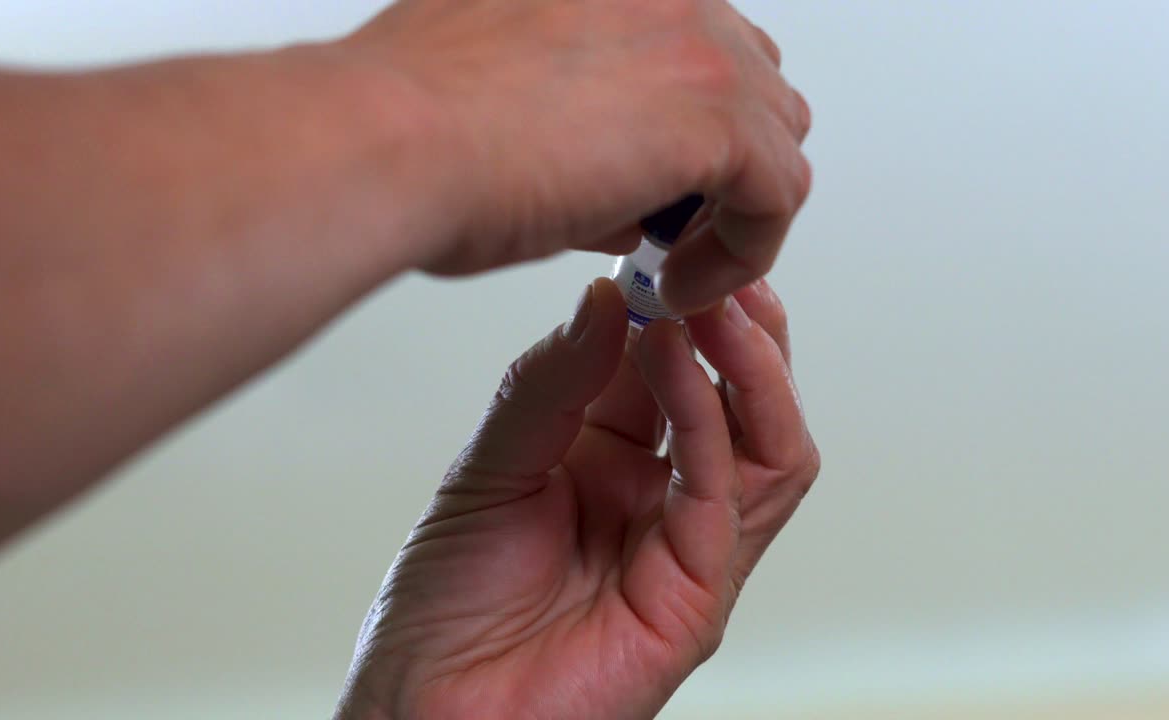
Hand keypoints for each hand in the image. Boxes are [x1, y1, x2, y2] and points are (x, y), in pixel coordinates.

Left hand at [338, 278, 819, 719]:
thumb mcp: (487, 468)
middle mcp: (663, 503)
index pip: (680, 372)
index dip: (681, 306)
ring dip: (748, 368)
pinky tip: (675, 360)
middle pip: (746, 404)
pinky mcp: (695, 600)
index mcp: (616, 466)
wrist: (423, 709)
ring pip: (770, 447)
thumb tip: (607, 298)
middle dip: (740, 329)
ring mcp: (687, 552)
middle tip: (713, 259)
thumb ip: (550, 386)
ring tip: (713, 301)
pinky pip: (728, 499)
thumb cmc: (444, 607)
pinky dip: (710, 421)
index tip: (666, 242)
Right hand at [342, 0, 811, 313]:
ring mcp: (698, 42)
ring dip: (734, 206)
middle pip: (749, 82)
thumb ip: (582, 125)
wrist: (389, 141)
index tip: (656, 191)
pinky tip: (679, 286)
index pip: (694, 44)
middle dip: (719, 161)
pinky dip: (741, 252)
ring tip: (676, 266)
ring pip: (775, 135)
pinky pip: (780, 195)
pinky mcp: (719, 116)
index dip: (685, 129)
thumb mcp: (506, 104)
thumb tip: (622, 203)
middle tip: (672, 229)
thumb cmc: (411, 120)